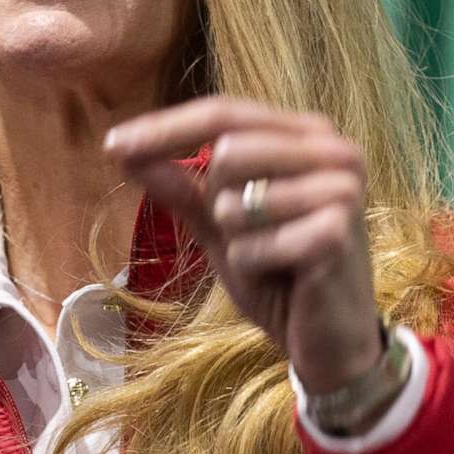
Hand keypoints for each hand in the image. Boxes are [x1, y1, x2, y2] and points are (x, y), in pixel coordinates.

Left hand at [104, 96, 383, 394]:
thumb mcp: (221, 226)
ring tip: (271, 257)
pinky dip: (252, 267)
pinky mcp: (338, 233)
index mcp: (307, 135)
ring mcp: (342, 189)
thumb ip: (181, 186)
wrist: (330, 341)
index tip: (111, 145)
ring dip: (236, 239)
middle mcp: (334, 150)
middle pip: (227, 148)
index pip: (224, 113)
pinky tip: (285, 278)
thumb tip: (124, 150)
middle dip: (215, 200)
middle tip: (246, 235)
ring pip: (235, 199)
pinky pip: (251, 245)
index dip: (165, 128)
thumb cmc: (279, 275)